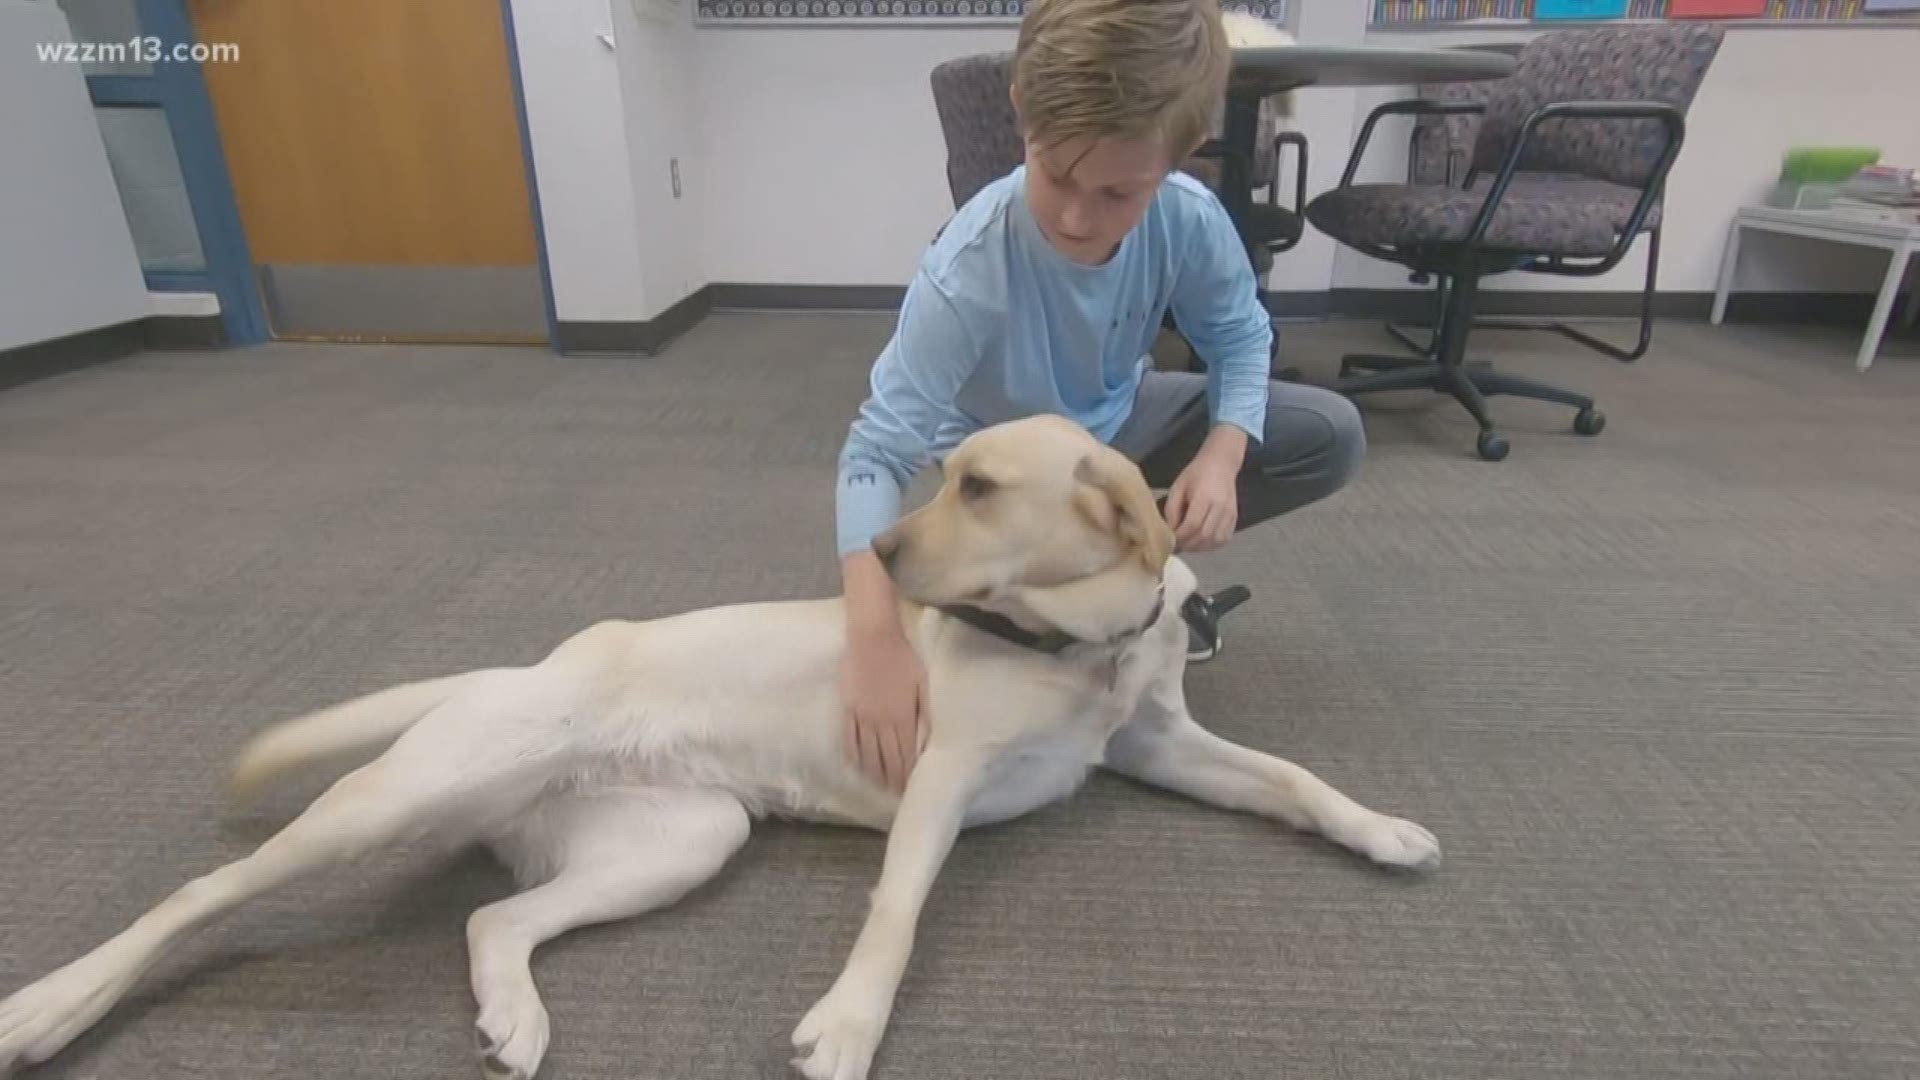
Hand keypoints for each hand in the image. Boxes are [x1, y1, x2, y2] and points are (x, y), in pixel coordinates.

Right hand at [839, 625, 928, 793]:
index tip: (910, 789)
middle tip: (897, 795)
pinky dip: (854, 755)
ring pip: (868, 753)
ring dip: (875, 773)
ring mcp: (862, 717)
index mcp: (903, 716)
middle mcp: (882, 722)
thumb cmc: (904, 657)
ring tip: (880, 787)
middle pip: (887, 758)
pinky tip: (857, 766)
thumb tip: (932, 739)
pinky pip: (849, 738)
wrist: (873, 638)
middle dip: (894, 779)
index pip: (906, 754)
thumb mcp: (924, 683)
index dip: (908, 774)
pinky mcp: (848, 709)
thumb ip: (927, 712)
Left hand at [1164, 426, 1246, 553]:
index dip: (1180, 536)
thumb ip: (1172, 509)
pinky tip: (1201, 543)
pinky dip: (1212, 545)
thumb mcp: (1178, 487)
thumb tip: (1170, 531)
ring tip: (1188, 545)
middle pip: (1205, 535)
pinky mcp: (1234, 517)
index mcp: (1205, 496)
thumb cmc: (1196, 474)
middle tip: (1178, 546)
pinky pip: (1224, 538)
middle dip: (1189, 544)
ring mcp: (1230, 513)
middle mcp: (1220, 506)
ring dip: (1200, 547)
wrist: (1220, 464)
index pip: (1193, 524)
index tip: (1171, 540)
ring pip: (1215, 540)